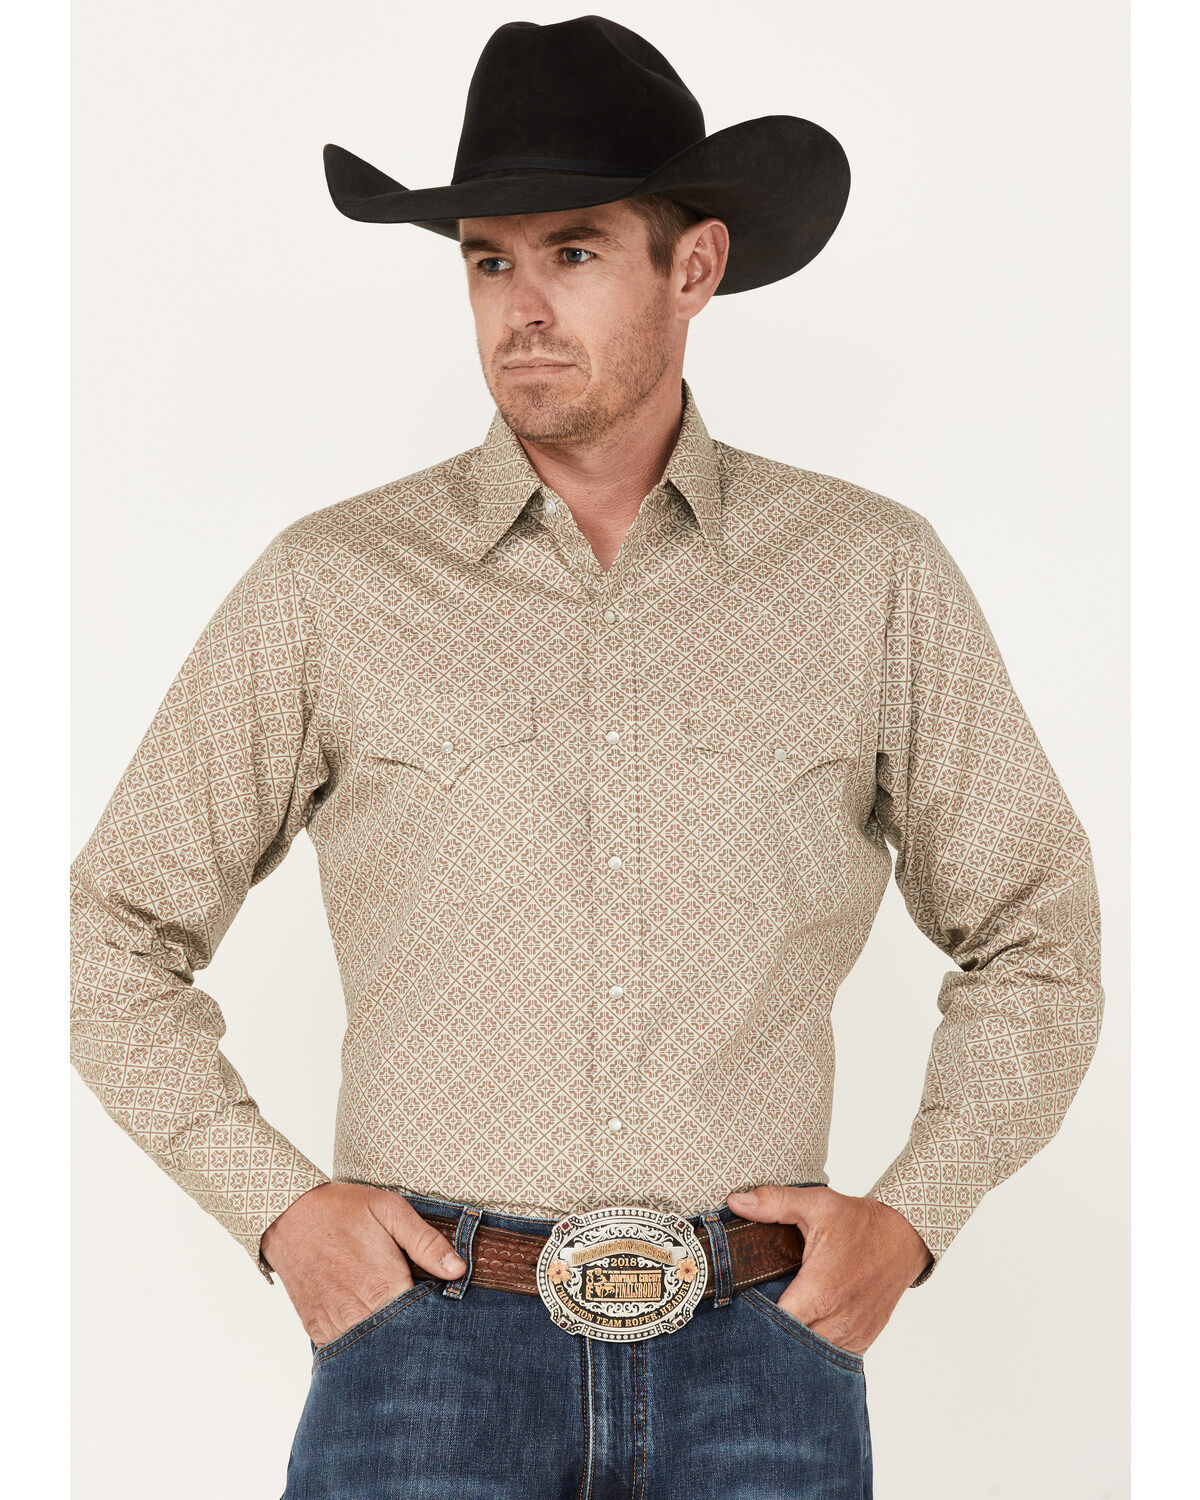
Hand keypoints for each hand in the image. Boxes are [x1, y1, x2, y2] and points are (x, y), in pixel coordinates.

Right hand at [260, 1181, 467, 1346]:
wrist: (288, 1216)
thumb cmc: (343, 1210)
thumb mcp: (390, 1211)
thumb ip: (426, 1242)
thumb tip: (458, 1271)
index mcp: (382, 1286)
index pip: (419, 1323)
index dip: (434, 1320)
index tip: (441, 1312)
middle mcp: (357, 1313)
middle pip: (395, 1341)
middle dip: (411, 1334)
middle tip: (421, 1320)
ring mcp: (334, 1324)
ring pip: (369, 1350)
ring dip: (384, 1341)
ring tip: (395, 1322)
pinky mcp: (317, 1328)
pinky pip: (344, 1348)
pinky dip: (358, 1342)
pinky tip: (368, 1324)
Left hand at [726, 1183, 931, 1355]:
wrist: (904, 1237)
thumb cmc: (859, 1222)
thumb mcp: (816, 1204)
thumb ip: (774, 1202)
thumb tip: (735, 1202)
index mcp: (819, 1291)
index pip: (777, 1325)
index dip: (754, 1322)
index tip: (740, 1312)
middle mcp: (836, 1320)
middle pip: (791, 1347)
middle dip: (770, 1337)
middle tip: (751, 1324)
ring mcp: (852, 1334)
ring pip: (812, 1358)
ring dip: (794, 1347)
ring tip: (775, 1331)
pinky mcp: (862, 1340)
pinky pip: (833, 1358)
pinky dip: (817, 1351)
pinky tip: (803, 1336)